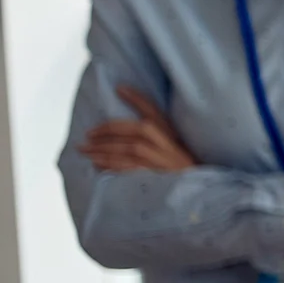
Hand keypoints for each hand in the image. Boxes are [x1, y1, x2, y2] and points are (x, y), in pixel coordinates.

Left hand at [79, 86, 197, 172]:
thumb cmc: (183, 173)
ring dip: (103, 149)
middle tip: (88, 134)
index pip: (156, 112)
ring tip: (84, 150)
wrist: (199, 194)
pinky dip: (111, 165)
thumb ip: (158, 139)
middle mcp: (170, 145)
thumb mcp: (176, 151)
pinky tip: (97, 165)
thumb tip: (125, 132)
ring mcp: (163, 162)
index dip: (138, 99)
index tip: (120, 88)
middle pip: (137, 130)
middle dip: (109, 130)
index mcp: (174, 136)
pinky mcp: (157, 178)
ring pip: (129, 149)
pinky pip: (129, 168)